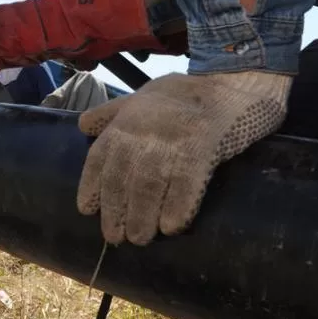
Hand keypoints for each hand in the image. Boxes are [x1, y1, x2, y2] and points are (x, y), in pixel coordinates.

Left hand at [77, 71, 291, 245]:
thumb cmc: (184, 93)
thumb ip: (111, 113)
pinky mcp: (203, 149)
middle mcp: (143, 132)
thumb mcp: (141, 96)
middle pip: (122, 177)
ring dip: (142, 216)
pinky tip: (171, 227)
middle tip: (115, 237)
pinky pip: (186, 183)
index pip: (100, 158)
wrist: (234, 80)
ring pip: (149, 185)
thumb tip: (83, 125)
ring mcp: (172, 140)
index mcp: (126, 121)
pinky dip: (177, 207)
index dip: (92, 185)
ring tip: (140, 239)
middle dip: (116, 210)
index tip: (87, 209)